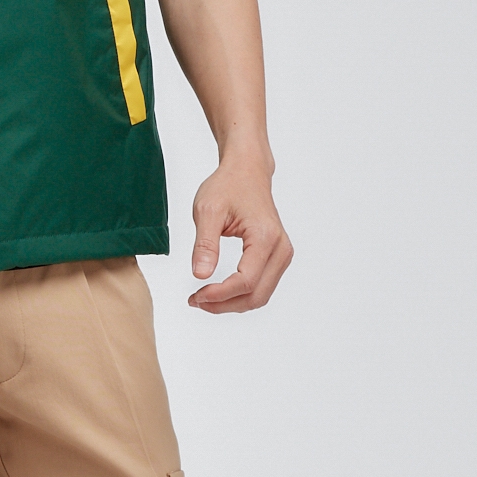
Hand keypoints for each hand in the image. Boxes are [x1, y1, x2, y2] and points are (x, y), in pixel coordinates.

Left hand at [189, 161, 292, 312]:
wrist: (247, 172)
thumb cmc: (229, 186)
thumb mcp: (208, 211)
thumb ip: (205, 244)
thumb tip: (200, 275)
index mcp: (265, 237)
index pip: (245, 281)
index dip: (219, 295)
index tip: (195, 295)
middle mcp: (280, 249)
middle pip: (256, 295)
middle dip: (224, 305)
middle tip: (195, 301)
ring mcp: (282, 254)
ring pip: (261, 296)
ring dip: (232, 303)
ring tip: (203, 298)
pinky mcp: (277, 257)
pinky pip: (261, 286)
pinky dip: (240, 295)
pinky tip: (218, 291)